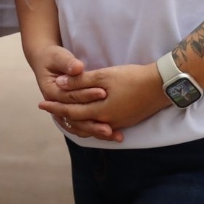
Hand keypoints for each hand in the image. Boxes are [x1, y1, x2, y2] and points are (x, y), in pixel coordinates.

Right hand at [27, 44, 116, 140]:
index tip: (104, 93)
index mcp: (51, 92)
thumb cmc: (53, 58)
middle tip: (110, 129)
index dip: (86, 95)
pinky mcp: (73, 113)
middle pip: (75, 119)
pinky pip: (84, 126)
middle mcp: (56, 106)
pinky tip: (113, 134)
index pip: (70, 97)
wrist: (46, 62)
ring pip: (80, 126)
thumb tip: (77, 68)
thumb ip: (68, 64)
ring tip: (115, 135)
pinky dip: (97, 130)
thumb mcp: (59, 57)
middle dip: (93, 124)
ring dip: (97, 131)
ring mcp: (64, 112)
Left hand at [39, 63, 172, 141]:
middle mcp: (107, 122)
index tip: (41, 104)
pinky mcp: (126, 121)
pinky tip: (89, 120)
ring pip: (90, 127)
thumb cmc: (133, 78)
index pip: (70, 111)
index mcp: (99, 111)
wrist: (161, 86)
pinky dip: (91, 124)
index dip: (55, 107)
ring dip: (76, 122)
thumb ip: (80, 82)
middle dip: (62, 115)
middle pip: (79, 122)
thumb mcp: (104, 76)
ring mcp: (118, 123)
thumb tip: (59, 84)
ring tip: (65, 116)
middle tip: (48, 110)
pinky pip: (102, 126)